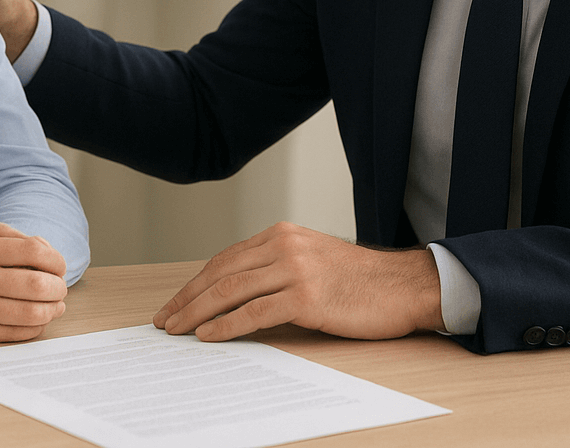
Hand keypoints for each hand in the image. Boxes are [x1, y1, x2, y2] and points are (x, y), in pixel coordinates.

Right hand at [0, 209, 67, 340]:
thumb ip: (2, 234)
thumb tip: (42, 247)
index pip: (33, 251)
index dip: (56, 260)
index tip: (59, 267)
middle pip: (37, 284)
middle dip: (58, 288)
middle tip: (60, 289)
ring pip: (28, 313)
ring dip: (51, 311)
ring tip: (55, 307)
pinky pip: (10, 333)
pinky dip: (32, 329)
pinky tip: (37, 322)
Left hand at [152, 222, 442, 341]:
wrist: (404, 286)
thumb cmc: (361, 280)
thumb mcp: (312, 260)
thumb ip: (276, 267)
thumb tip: (235, 294)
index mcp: (282, 234)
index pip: (226, 258)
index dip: (196, 282)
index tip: (176, 302)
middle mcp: (284, 246)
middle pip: (221, 272)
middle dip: (187, 298)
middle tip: (165, 319)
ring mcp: (295, 269)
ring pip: (231, 290)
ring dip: (197, 312)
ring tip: (177, 329)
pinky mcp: (306, 296)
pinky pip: (255, 312)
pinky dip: (226, 325)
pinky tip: (208, 335)